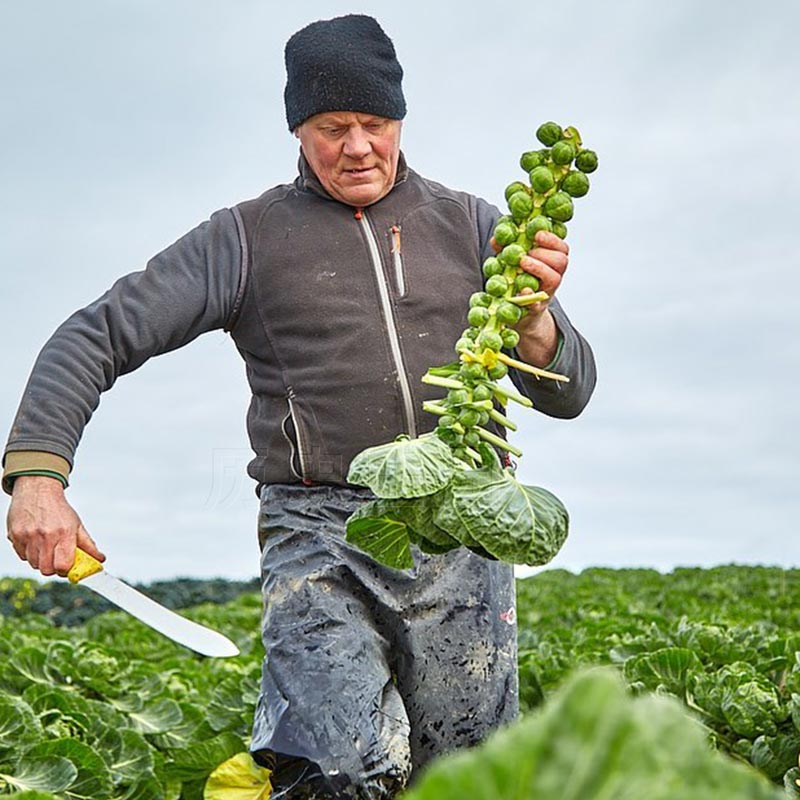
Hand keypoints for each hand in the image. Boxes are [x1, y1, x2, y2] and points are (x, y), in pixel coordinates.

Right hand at [6, 475, 104, 576]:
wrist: (37, 490)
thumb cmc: (58, 509)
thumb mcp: (77, 525)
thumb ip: (88, 545)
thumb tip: (100, 559)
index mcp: (64, 533)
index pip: (63, 565)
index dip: (66, 570)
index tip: (68, 567)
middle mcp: (45, 536)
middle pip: (46, 569)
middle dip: (53, 568)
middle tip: (56, 558)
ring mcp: (28, 536)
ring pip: (34, 564)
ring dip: (41, 560)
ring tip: (46, 545)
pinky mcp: (15, 536)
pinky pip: (22, 556)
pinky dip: (29, 553)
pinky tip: (34, 541)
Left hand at [490, 230, 568, 365]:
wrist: (518, 313)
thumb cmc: (517, 282)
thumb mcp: (512, 263)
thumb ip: (506, 250)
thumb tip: (496, 239)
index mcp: (550, 263)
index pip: (561, 248)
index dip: (552, 239)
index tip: (537, 234)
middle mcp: (553, 277)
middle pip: (561, 261)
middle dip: (544, 253)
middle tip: (527, 253)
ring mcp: (546, 293)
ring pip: (555, 279)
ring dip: (539, 268)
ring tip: (522, 263)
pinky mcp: (536, 309)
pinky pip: (538, 303)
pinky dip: (530, 295)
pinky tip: (522, 290)